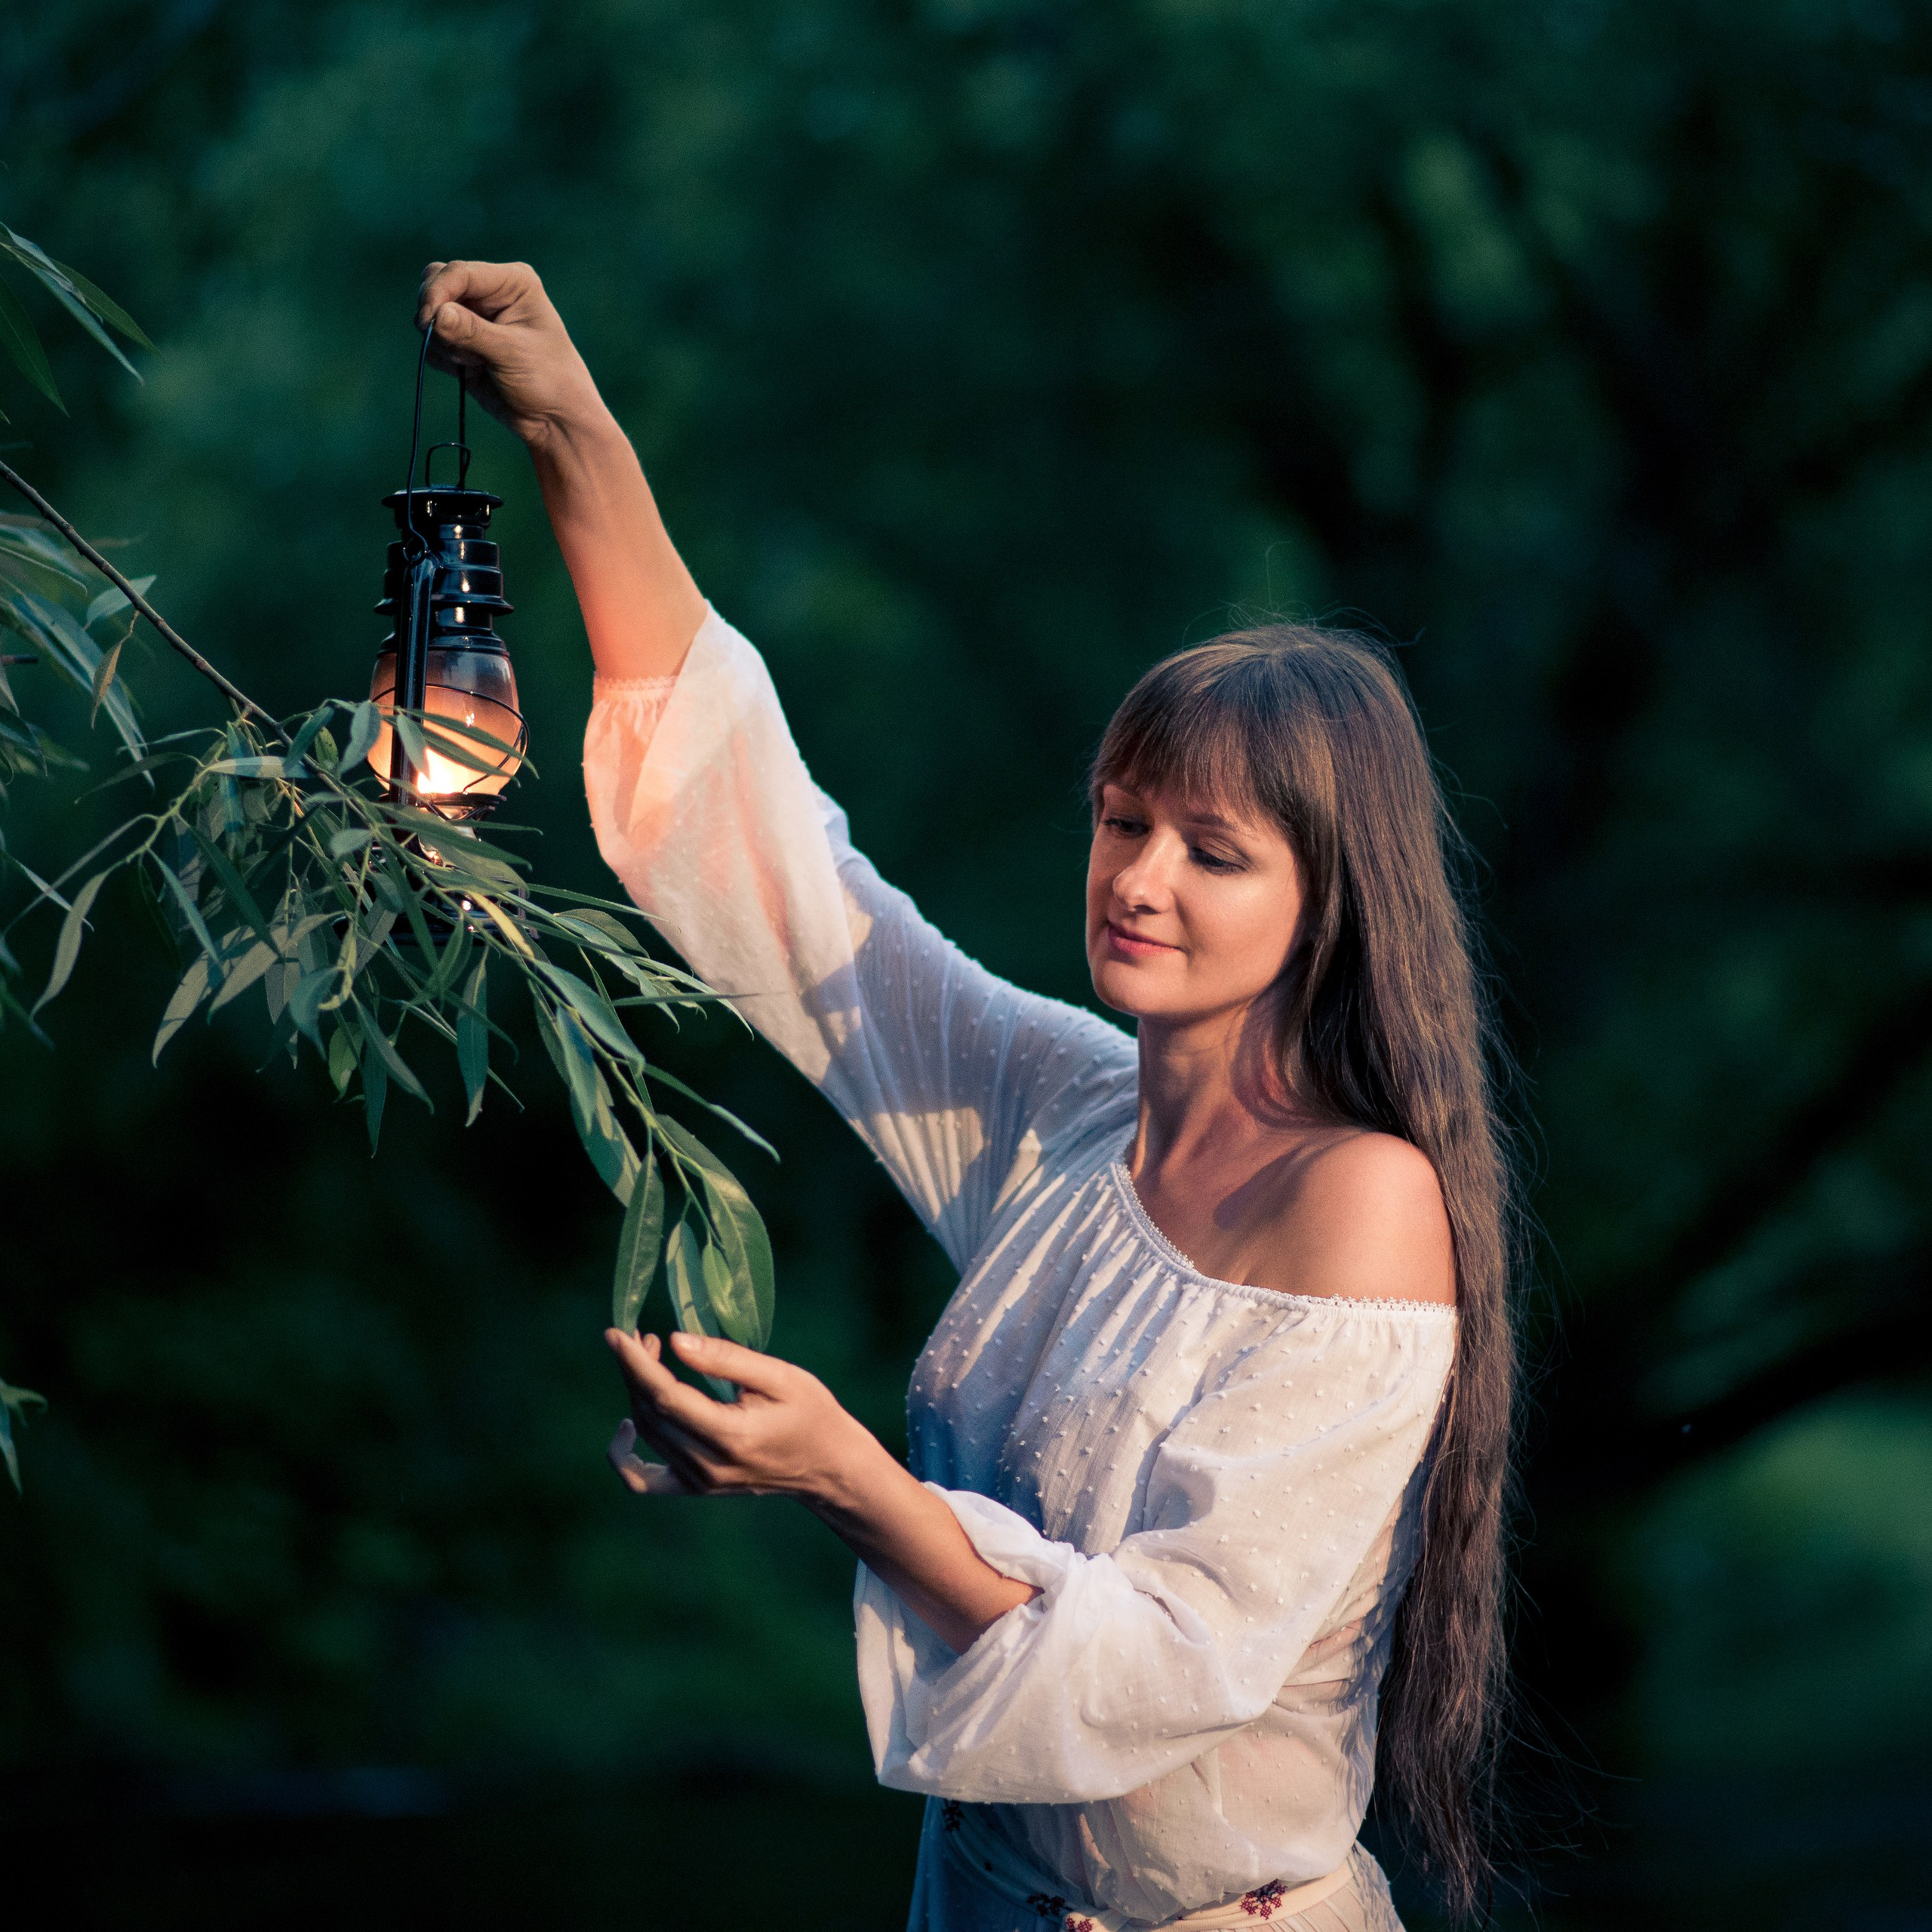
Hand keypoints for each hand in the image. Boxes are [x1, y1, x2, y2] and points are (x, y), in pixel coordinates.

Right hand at [415, 259, 608, 455]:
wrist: (553, 420)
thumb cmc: (548, 381)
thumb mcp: (512, 353)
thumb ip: (472, 332)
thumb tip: (436, 315)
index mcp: (512, 282)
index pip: (459, 273)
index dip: (437, 293)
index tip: (427, 322)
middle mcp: (490, 293)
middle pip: (436, 283)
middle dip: (436, 315)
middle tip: (455, 348)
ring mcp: (474, 317)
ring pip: (431, 314)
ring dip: (443, 342)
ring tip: (477, 364)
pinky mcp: (462, 343)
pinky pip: (432, 342)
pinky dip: (443, 359)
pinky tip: (472, 371)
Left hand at [604, 1328, 877, 1501]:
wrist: (828, 1466)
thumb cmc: (811, 1412)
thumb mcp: (781, 1376)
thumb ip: (727, 1359)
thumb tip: (675, 1341)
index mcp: (731, 1436)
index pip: (666, 1397)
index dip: (635, 1363)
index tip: (616, 1333)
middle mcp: (709, 1466)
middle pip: (651, 1414)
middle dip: (635, 1370)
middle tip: (641, 1335)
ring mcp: (700, 1483)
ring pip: (648, 1434)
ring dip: (637, 1392)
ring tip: (648, 1357)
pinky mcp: (696, 1488)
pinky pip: (644, 1480)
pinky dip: (625, 1455)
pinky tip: (627, 1425)